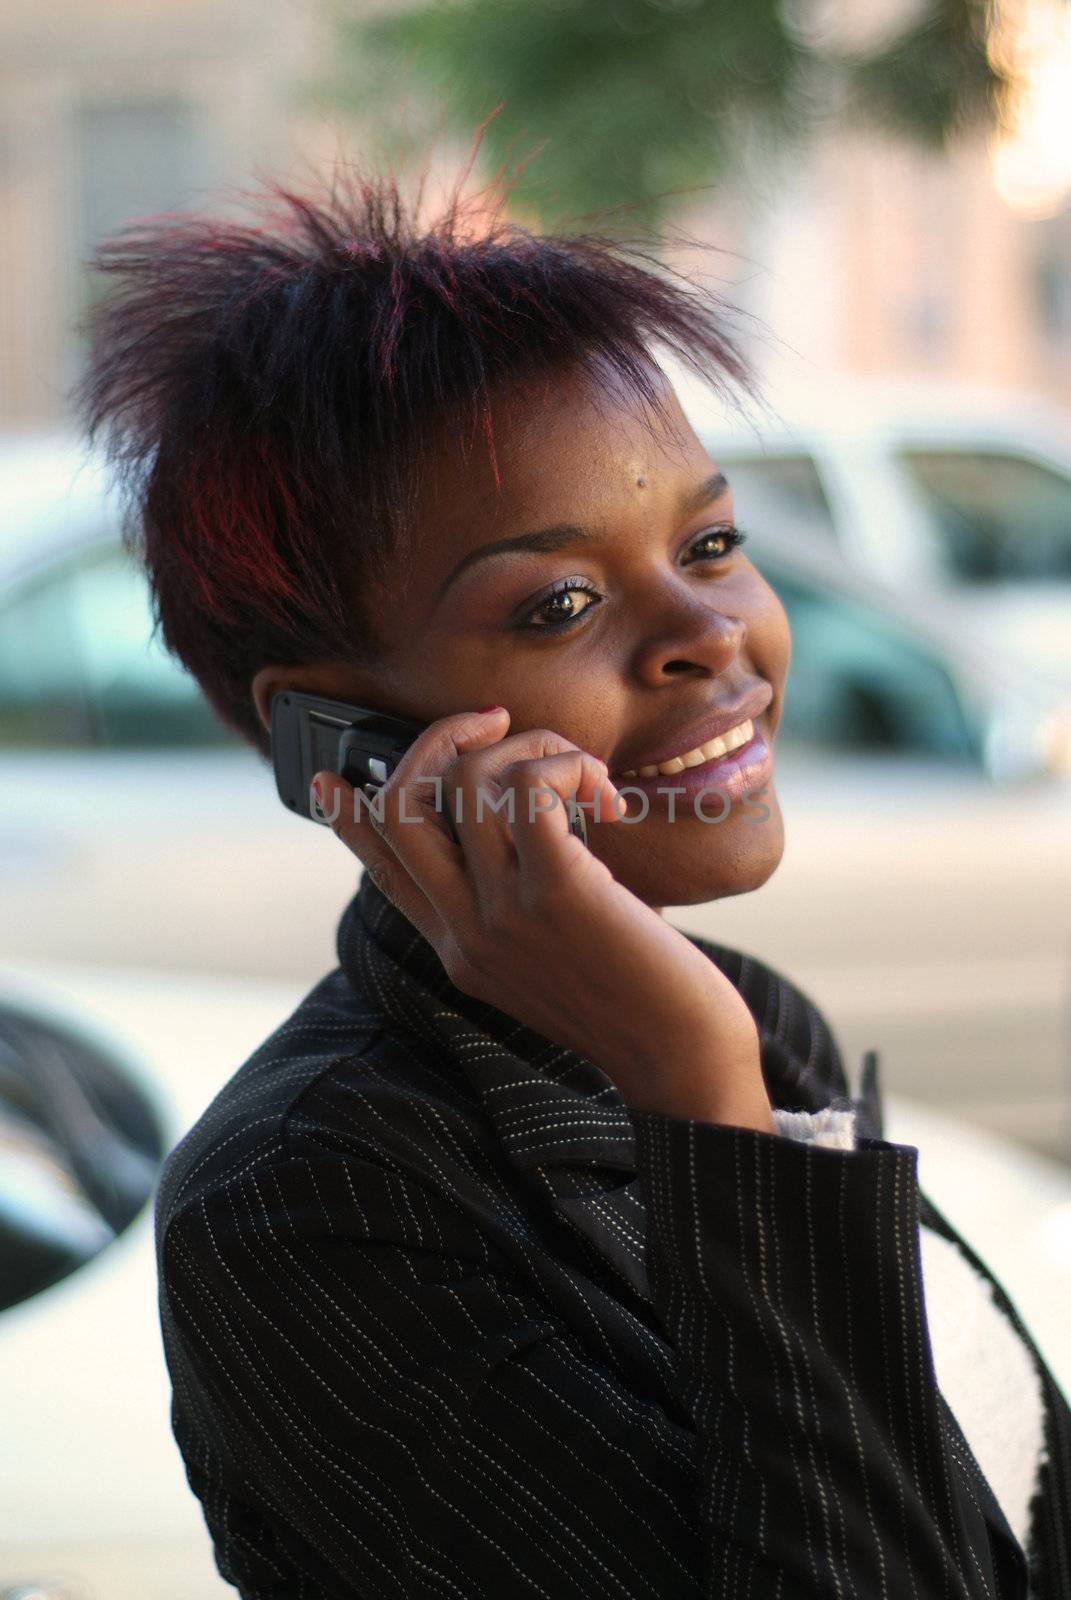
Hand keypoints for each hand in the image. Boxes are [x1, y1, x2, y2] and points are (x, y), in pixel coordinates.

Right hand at [314, 707, 773, 1131]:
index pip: (382, 870)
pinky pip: (529, 788)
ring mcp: (504, 912)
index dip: (347, 817)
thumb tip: (527, 826)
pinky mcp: (557, 890)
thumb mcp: (551, 956)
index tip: (331, 778)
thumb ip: (516, 905)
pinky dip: (566, 766)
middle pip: (400, 807)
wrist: (679, 1056)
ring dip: (531, 747)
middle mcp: (466, 930)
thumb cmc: (635, 998)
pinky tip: (605, 796)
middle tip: (496, 720)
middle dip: (439, 739)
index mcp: (457, 948)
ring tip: (583, 774)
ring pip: (468, 781)